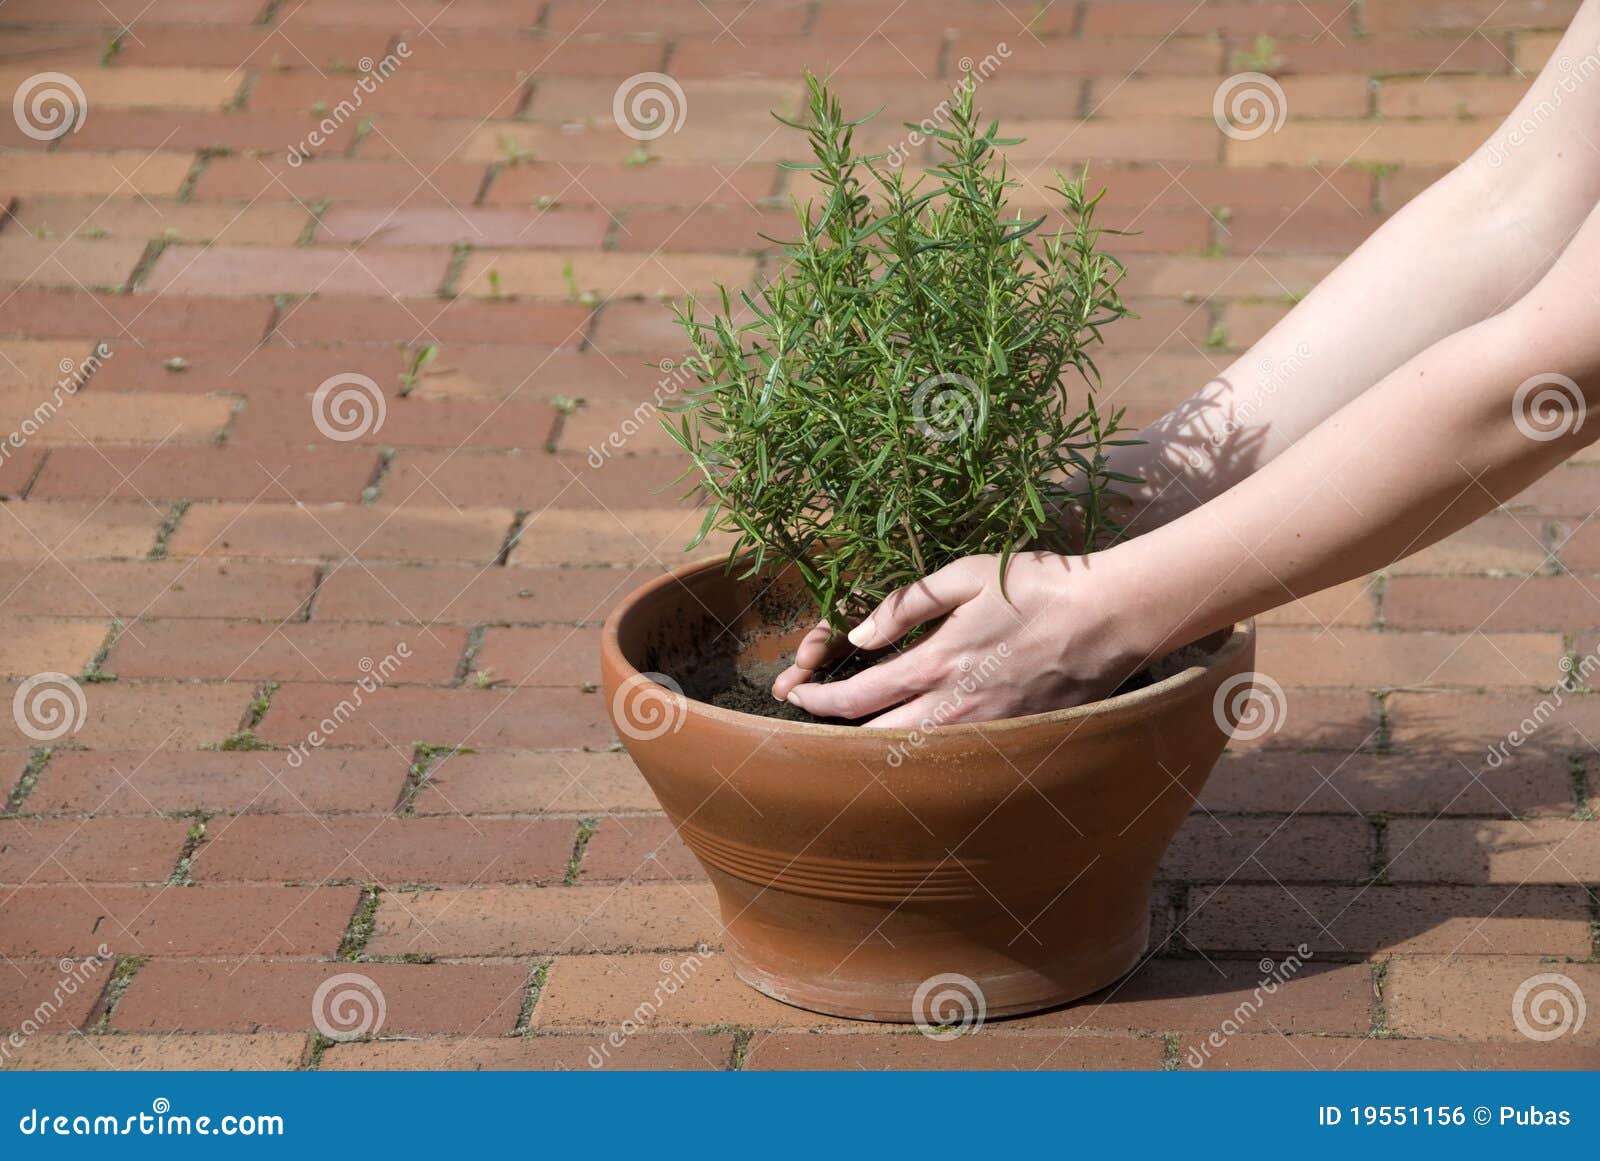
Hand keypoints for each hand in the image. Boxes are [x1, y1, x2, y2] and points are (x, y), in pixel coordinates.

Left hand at [770, 549, 1152, 727]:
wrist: (1110, 618)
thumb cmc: (1039, 587)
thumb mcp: (967, 576)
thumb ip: (908, 604)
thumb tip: (861, 630)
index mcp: (937, 664)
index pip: (858, 697)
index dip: (818, 701)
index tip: (796, 695)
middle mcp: (954, 707)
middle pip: (875, 736)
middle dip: (834, 731)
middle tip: (810, 719)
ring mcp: (984, 729)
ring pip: (910, 754)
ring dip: (873, 745)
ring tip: (848, 733)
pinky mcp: (1011, 738)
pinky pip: (952, 755)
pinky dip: (920, 750)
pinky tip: (909, 739)